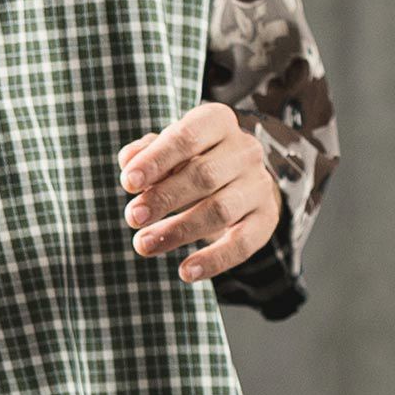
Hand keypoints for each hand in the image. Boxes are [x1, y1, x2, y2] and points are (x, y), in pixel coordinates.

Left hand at [116, 102, 282, 283]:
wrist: (237, 178)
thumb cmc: (190, 159)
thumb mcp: (167, 149)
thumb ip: (146, 153)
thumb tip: (128, 161)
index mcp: (218, 122)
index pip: (188, 137)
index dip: (157, 160)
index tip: (128, 183)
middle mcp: (245, 150)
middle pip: (204, 175)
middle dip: (164, 198)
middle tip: (132, 217)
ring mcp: (259, 185)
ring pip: (220, 210)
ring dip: (179, 231)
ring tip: (144, 245)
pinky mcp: (267, 218)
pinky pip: (243, 243)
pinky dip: (213, 260)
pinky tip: (186, 272)